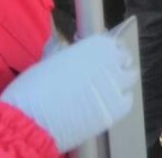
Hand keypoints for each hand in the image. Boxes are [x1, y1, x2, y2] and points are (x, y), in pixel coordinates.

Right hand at [0, 33, 137, 152]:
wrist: (32, 118)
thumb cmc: (34, 87)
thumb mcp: (49, 61)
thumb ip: (64, 53)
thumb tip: (59, 43)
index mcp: (95, 45)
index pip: (114, 43)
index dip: (109, 52)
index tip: (104, 59)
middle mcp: (110, 60)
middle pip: (125, 60)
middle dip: (117, 66)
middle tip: (106, 76)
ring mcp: (116, 84)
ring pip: (130, 78)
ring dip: (120, 83)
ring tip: (106, 91)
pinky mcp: (117, 108)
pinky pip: (126, 101)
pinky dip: (119, 103)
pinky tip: (105, 106)